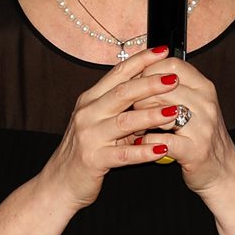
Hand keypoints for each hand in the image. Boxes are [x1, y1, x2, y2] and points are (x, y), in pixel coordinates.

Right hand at [38, 47, 179, 210]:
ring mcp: (89, 136)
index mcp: (91, 99)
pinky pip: (123, 155)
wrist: (60, 182)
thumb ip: (123, 107)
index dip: (141, 61)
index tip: (163, 51)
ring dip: (151, 115)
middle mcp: (87, 113)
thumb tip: (152, 88)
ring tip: (175, 111)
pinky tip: (162, 149)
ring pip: (124, 121)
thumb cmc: (87, 150)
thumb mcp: (101, 122)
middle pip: (122, 93)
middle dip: (150, 83)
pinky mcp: (93, 160)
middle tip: (174, 78)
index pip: (118, 74)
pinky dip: (143, 152)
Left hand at [128, 56, 234, 196]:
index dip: (149, 71)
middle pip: (162, 87)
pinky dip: (147, 141)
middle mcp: (206, 104)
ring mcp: (203, 127)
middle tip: (132, 109)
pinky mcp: (195, 151)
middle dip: (140, 97)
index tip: (138, 84)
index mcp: (204, 87)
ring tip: (136, 126)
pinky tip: (142, 142)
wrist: (224, 171)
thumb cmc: (202, 136)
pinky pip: (162, 139)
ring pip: (161, 111)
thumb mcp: (195, 105)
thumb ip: (174, 88)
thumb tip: (141, 73)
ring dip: (141, 118)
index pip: (172, 65)